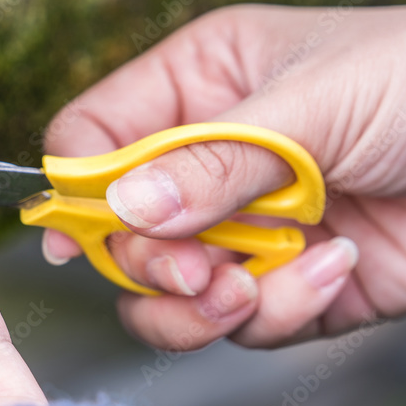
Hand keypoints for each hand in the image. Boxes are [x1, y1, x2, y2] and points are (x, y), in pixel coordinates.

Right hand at [42, 4, 405, 349]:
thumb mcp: (311, 103)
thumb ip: (209, 159)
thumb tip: (122, 208)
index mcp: (198, 85)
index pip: (94, 137)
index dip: (77, 186)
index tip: (75, 233)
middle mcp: (208, 158)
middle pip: (118, 228)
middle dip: (150, 258)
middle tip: (194, 269)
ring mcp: (244, 224)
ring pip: (166, 289)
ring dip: (202, 301)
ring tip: (248, 287)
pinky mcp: (286, 283)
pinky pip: (238, 320)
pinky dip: (276, 310)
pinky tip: (331, 270)